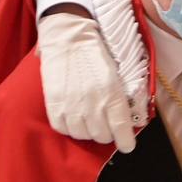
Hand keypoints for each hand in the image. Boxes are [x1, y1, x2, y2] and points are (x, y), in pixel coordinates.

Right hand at [37, 10, 142, 152]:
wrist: (68, 37)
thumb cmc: (96, 53)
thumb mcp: (116, 74)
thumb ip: (121, 98)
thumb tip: (127, 121)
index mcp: (112, 95)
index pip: (122, 131)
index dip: (126, 142)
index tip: (126, 144)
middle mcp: (92, 104)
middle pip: (102, 136)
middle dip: (107, 133)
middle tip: (106, 123)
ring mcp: (71, 106)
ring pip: (82, 135)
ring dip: (88, 130)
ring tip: (88, 118)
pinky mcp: (54, 105)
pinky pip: (63, 129)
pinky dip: (69, 127)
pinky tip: (73, 117)